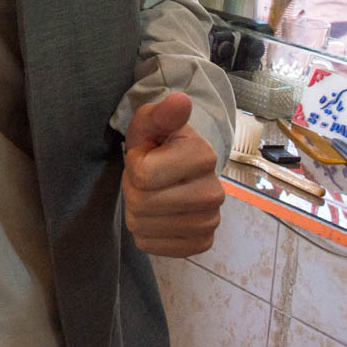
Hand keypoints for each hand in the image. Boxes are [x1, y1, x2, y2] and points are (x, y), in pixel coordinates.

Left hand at [123, 92, 224, 256]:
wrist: (181, 172)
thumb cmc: (160, 144)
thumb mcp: (152, 123)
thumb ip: (160, 114)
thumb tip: (180, 101)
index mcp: (203, 156)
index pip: (142, 175)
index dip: (134, 164)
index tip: (147, 156)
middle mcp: (213, 193)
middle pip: (141, 203)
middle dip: (133, 189)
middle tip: (146, 178)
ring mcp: (210, 221)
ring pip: (142, 226)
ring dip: (136, 211)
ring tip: (152, 194)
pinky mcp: (201, 243)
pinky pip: (151, 246)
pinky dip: (144, 233)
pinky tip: (157, 216)